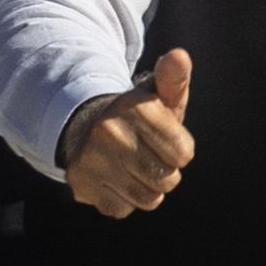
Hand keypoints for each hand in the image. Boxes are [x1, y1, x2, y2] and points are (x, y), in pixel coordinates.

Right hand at [60, 47, 196, 218]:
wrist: (84, 125)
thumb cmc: (136, 115)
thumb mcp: (157, 95)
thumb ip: (174, 79)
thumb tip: (179, 56)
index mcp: (137, 109)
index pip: (184, 154)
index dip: (179, 151)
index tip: (164, 139)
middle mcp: (111, 132)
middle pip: (167, 179)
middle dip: (165, 171)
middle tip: (148, 154)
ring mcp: (92, 159)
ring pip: (147, 198)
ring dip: (147, 188)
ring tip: (133, 167)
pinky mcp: (81, 183)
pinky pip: (121, 209)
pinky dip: (123, 200)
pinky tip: (115, 179)